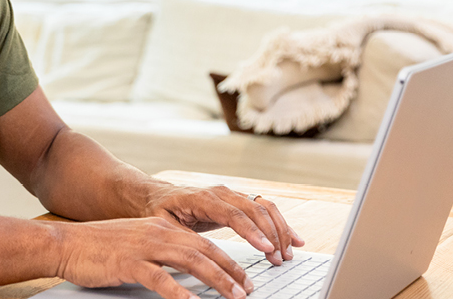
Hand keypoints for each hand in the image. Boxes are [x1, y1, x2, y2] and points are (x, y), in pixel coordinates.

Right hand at [52, 217, 252, 298]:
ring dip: (216, 279)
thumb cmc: (99, 247)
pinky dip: (179, 291)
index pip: (203, 242)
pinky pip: (161, 278)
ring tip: (233, 296)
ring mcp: (144, 247)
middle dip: (230, 270)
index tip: (243, 276)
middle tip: (247, 289)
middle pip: (204, 250)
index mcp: (161, 227)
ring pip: (191, 261)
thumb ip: (162, 252)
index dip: (227, 260)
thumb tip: (187, 270)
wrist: (67, 244)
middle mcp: (157, 233)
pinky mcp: (129, 263)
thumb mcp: (137, 243)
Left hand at [142, 184, 304, 265]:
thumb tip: (196, 254)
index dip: (252, 231)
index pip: (233, 214)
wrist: (157, 195)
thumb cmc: (160, 211)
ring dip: (280, 230)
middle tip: (281, 258)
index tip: (266, 248)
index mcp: (202, 198)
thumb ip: (182, 237)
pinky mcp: (237, 201)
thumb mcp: (163, 225)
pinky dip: (280, 223)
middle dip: (272, 234)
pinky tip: (294, 239)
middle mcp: (221, 192)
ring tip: (288, 254)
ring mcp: (231, 194)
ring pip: (263, 207)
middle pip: (254, 209)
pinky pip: (264, 209)